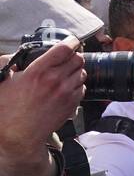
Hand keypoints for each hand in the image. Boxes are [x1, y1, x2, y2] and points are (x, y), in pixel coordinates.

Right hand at [0, 36, 84, 175]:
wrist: (19, 134)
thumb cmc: (8, 109)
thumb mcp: (3, 81)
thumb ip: (9, 63)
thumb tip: (15, 57)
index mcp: (38, 71)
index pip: (65, 48)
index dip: (71, 42)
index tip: (71, 41)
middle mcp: (56, 80)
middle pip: (78, 59)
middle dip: (73, 56)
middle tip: (67, 58)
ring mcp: (66, 93)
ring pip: (83, 73)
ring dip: (76, 71)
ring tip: (65, 74)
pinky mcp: (72, 104)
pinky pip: (83, 88)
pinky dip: (77, 85)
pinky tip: (67, 87)